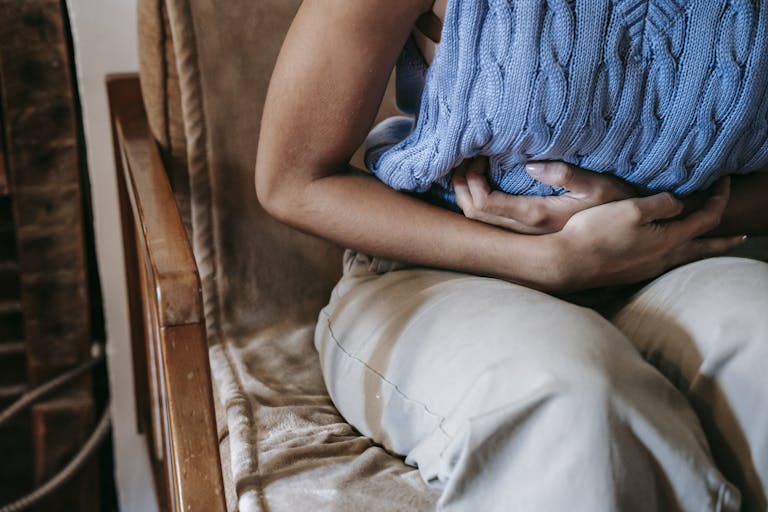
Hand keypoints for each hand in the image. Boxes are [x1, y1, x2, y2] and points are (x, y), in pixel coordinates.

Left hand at [452, 158, 635, 233]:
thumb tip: (530, 166)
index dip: (471, 181)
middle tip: (465, 158)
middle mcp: (525, 231)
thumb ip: (567, 175)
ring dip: (466, 195)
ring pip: (478, 222)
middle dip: (461, 186)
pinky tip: (481, 184)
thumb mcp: (600, 186)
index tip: (477, 156)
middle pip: (473, 215)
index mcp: (537, 216)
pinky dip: (477, 202)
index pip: (485, 204)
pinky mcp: (528, 233)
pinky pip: (490, 222)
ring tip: (469, 168)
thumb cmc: (617, 206)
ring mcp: (525, 235)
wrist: (628, 237)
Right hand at [552, 177, 745, 289]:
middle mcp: (663, 258)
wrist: (567, 262)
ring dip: (701, 248)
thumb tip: (678, 203)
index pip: (707, 218)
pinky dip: (678, 252)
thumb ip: (661, 203)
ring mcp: (647, 268)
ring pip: (685, 257)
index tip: (724, 181)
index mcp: (668, 240)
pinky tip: (667, 251)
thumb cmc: (596, 233)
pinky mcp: (631, 272)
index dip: (719, 198)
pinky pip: (665, 261)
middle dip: (724, 241)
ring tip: (708, 245)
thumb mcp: (631, 208)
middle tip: (742, 237)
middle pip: (704, 248)